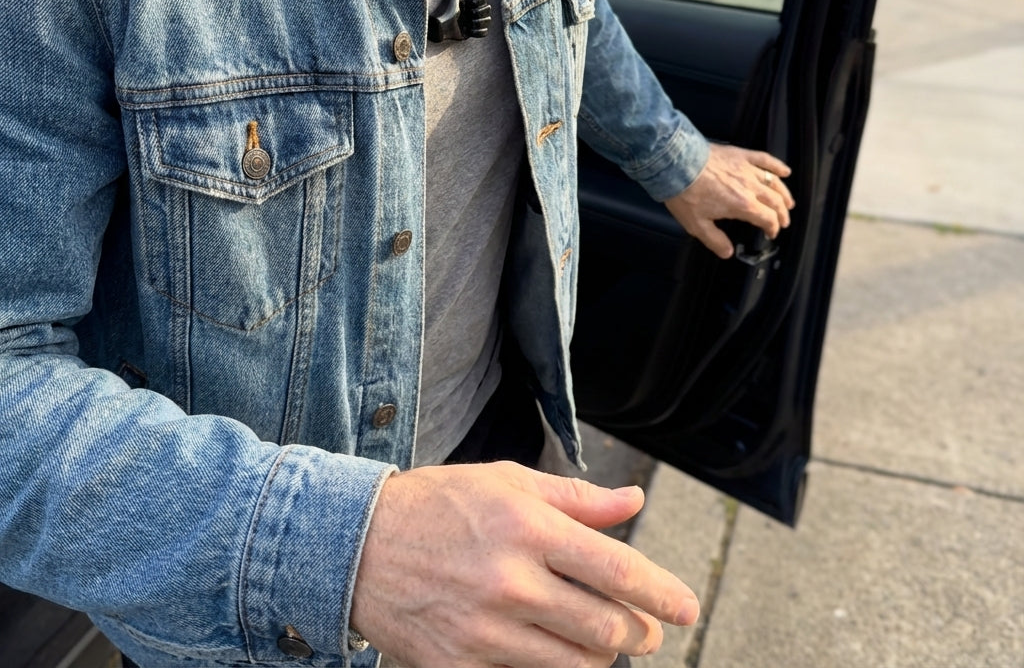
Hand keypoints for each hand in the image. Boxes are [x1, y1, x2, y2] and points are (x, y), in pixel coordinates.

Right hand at [349, 461, 699, 667]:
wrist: (360, 545)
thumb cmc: (442, 503)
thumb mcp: (508, 482)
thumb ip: (576, 499)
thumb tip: (634, 503)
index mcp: (528, 528)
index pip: (616, 569)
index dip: (662, 593)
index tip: (688, 608)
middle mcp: (512, 582)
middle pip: (605, 628)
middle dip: (639, 634)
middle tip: (647, 632)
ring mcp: (485, 631)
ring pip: (575, 666)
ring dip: (603, 659)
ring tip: (605, 644)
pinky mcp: (460, 667)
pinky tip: (555, 655)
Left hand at [664, 143, 793, 258]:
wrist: (676, 164)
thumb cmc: (685, 193)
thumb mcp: (697, 225)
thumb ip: (714, 240)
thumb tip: (727, 252)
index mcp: (743, 206)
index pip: (768, 219)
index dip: (773, 228)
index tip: (772, 233)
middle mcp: (750, 187)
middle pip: (775, 202)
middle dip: (782, 214)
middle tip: (784, 221)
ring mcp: (747, 169)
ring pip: (774, 182)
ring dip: (784, 193)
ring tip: (789, 202)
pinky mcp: (740, 155)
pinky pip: (764, 159)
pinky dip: (777, 165)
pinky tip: (786, 170)